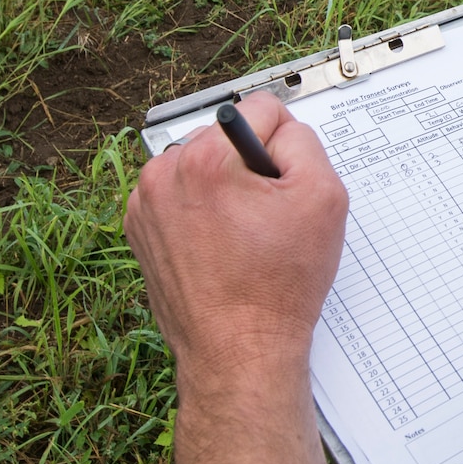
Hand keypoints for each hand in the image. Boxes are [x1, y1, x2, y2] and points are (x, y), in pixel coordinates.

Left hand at [124, 92, 348, 386]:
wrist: (237, 352)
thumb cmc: (277, 286)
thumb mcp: (322, 197)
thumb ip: (304, 141)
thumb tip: (281, 128)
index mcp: (204, 158)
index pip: (261, 111)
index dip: (288, 147)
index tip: (284, 187)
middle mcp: (164, 174)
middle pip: (227, 138)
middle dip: (251, 168)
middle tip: (265, 220)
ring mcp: (146, 203)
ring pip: (202, 167)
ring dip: (224, 189)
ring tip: (241, 238)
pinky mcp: (140, 230)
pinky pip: (180, 197)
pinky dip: (201, 213)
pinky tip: (219, 248)